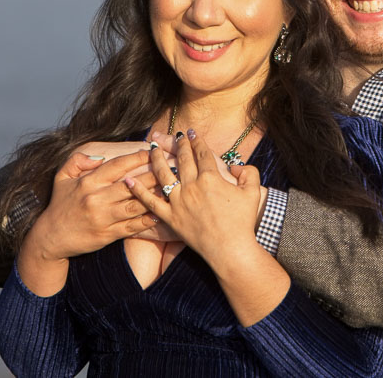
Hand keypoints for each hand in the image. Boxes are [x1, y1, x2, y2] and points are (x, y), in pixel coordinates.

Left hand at [127, 132, 287, 326]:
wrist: (230, 249)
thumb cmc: (243, 222)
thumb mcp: (253, 192)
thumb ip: (248, 172)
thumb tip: (235, 166)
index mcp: (211, 177)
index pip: (202, 153)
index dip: (197, 140)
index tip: (192, 133)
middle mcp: (192, 186)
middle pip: (182, 159)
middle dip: (179, 144)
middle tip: (176, 136)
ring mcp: (179, 202)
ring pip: (163, 174)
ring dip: (156, 158)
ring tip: (152, 147)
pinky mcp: (170, 217)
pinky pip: (150, 202)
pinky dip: (138, 190)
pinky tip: (129, 179)